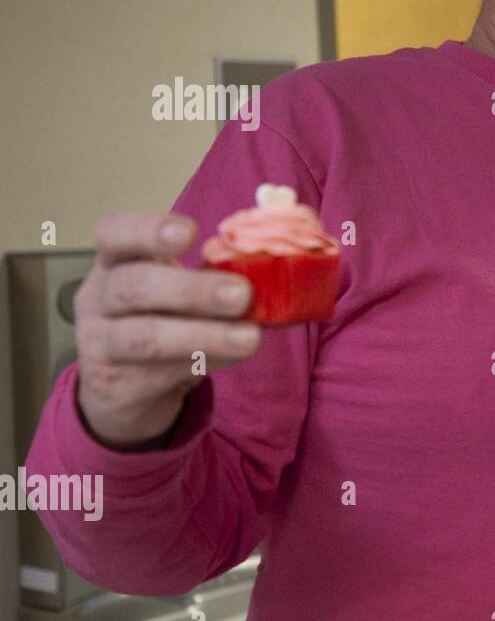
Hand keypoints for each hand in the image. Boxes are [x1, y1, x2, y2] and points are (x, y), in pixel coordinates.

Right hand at [74, 213, 261, 448]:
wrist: (123, 389)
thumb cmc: (160, 319)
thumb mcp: (178, 290)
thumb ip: (214, 276)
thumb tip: (272, 276)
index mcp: (115, 261)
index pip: (114, 234)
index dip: (148, 230)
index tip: (191, 231)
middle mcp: (97, 297)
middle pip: (133, 286)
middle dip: (191, 290)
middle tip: (241, 294)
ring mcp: (99, 343)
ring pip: (145, 338)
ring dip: (204, 336)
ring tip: (249, 338)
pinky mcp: (113, 385)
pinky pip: (159, 374)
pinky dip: (203, 364)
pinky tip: (233, 357)